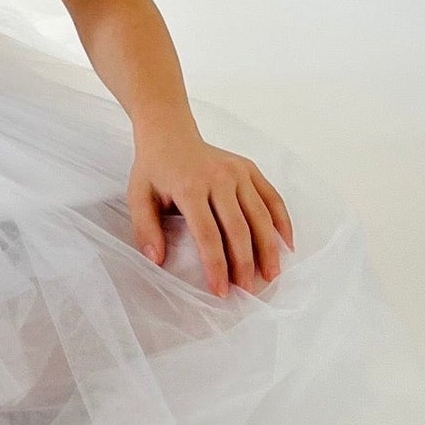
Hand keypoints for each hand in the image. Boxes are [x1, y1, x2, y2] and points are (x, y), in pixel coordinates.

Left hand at [127, 129, 293, 295]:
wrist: (169, 133)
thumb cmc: (154, 170)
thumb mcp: (138, 196)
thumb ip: (145, 229)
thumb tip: (156, 260)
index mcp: (190, 187)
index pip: (208, 234)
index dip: (216, 266)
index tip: (221, 291)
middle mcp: (218, 178)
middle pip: (238, 228)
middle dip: (244, 264)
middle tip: (248, 292)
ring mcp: (237, 171)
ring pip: (260, 216)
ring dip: (268, 249)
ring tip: (271, 275)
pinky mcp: (249, 168)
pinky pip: (271, 197)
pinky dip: (282, 221)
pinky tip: (286, 244)